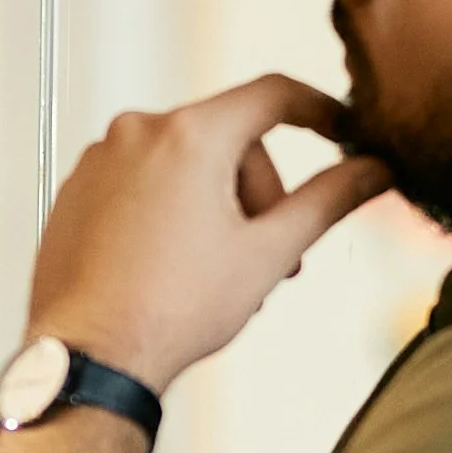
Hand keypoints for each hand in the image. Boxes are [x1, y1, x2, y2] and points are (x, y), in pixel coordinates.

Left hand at [24, 75, 394, 390]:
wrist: (89, 357)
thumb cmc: (171, 310)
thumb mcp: (268, 252)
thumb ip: (329, 200)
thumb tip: (374, 169)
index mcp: (189, 135)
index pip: (273, 95)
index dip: (321, 111)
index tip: (343, 133)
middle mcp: (137, 132)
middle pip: (228, 138)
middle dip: (259, 192)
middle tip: (270, 256)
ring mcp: (99, 159)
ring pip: (185, 162)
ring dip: (217, 204)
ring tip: (218, 270)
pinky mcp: (76, 189)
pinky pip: (142, 181)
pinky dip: (171, 210)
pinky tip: (173, 266)